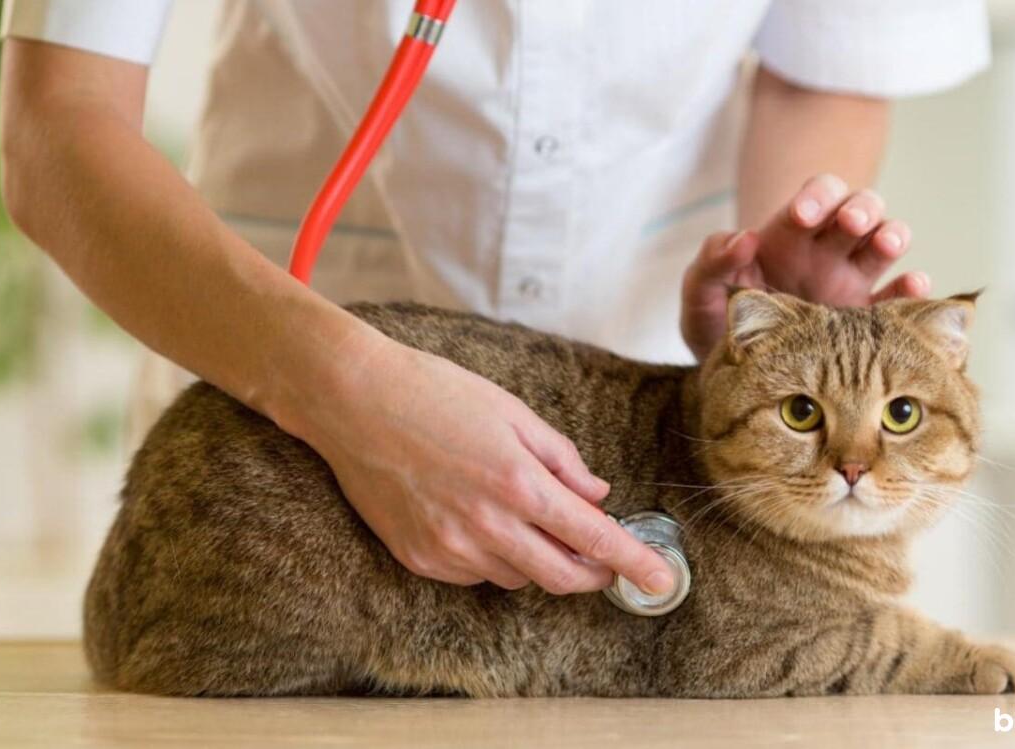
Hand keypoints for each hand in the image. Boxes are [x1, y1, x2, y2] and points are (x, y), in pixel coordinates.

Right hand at [294, 333, 674, 595]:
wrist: (352, 401)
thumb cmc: (434, 393)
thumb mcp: (512, 412)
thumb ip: (561, 458)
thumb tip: (597, 494)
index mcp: (519, 484)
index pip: (595, 539)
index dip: (634, 563)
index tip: (663, 581)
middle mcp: (488, 526)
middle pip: (562, 578)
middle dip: (593, 575)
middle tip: (604, 560)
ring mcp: (451, 549)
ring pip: (518, 578)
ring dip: (538, 559)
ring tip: (519, 513)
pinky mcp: (420, 559)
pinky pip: (475, 574)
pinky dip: (492, 557)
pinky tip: (476, 518)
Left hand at [680, 173, 930, 359]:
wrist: (732, 370)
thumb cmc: (718, 321)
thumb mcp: (701, 293)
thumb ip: (711, 262)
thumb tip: (743, 238)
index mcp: (790, 236)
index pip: (816, 196)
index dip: (816, 196)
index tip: (801, 216)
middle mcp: (827, 251)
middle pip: (861, 208)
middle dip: (859, 208)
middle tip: (849, 223)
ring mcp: (852, 282)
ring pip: (886, 241)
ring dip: (891, 235)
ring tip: (885, 244)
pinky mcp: (866, 320)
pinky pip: (898, 299)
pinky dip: (912, 289)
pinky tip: (914, 288)